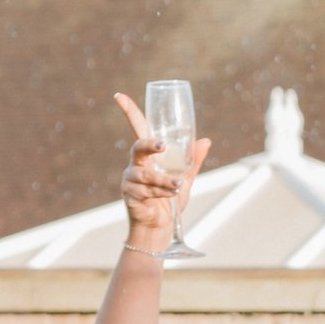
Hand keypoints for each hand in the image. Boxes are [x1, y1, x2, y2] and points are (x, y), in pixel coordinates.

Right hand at [112, 91, 208, 252]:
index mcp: (147, 156)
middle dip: (149, 144)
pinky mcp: (129, 195)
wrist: (160, 227)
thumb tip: (206, 141)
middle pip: (137, 147)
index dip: (128, 112)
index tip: (118, 95)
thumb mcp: (185, 178)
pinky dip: (161, 191)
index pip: (137, 129)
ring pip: (146, 174)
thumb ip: (193, 161)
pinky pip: (146, 190)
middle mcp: (135, 164)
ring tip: (178, 185)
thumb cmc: (169, 200)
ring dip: (164, 179)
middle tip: (162, 145)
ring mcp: (130, 179)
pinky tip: (172, 194)